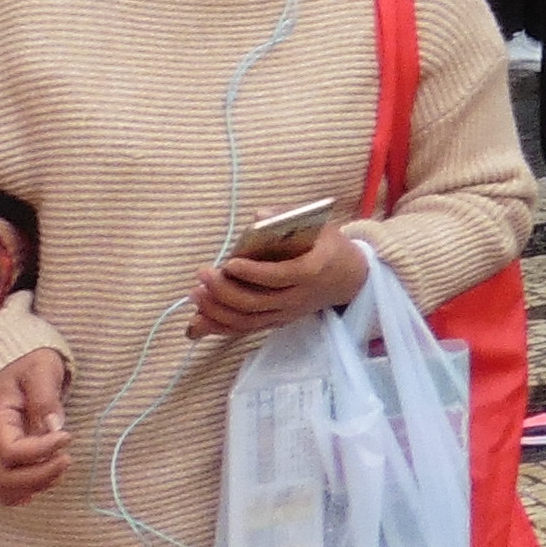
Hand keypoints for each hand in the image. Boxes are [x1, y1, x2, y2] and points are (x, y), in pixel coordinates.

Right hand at [0, 349, 71, 504]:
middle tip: (67, 459)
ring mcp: (2, 452)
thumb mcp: (40, 369)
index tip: (67, 436)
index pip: (10, 451)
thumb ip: (45, 395)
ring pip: (5, 488)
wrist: (28, 367)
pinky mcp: (13, 458)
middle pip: (4, 478)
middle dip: (38, 475)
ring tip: (61, 466)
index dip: (40, 450)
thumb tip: (53, 426)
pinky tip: (50, 480)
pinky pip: (11, 487)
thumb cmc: (33, 365)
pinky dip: (29, 490)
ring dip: (36, 485)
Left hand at [191, 225, 370, 338]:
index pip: (278, 277)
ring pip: (247, 320)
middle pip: (256, 303)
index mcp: (310, 272)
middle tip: (203, 275)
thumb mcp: (320, 227)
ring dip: (217, 311)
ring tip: (196, 294)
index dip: (252, 273)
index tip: (228, 263)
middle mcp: (297, 298)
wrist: (349, 279)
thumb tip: (258, 216)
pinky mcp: (276, 322)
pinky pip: (244, 330)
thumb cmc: (331, 248)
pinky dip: (220, 328)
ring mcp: (286, 314)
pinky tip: (198, 321)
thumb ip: (289, 219)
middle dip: (225, 291)